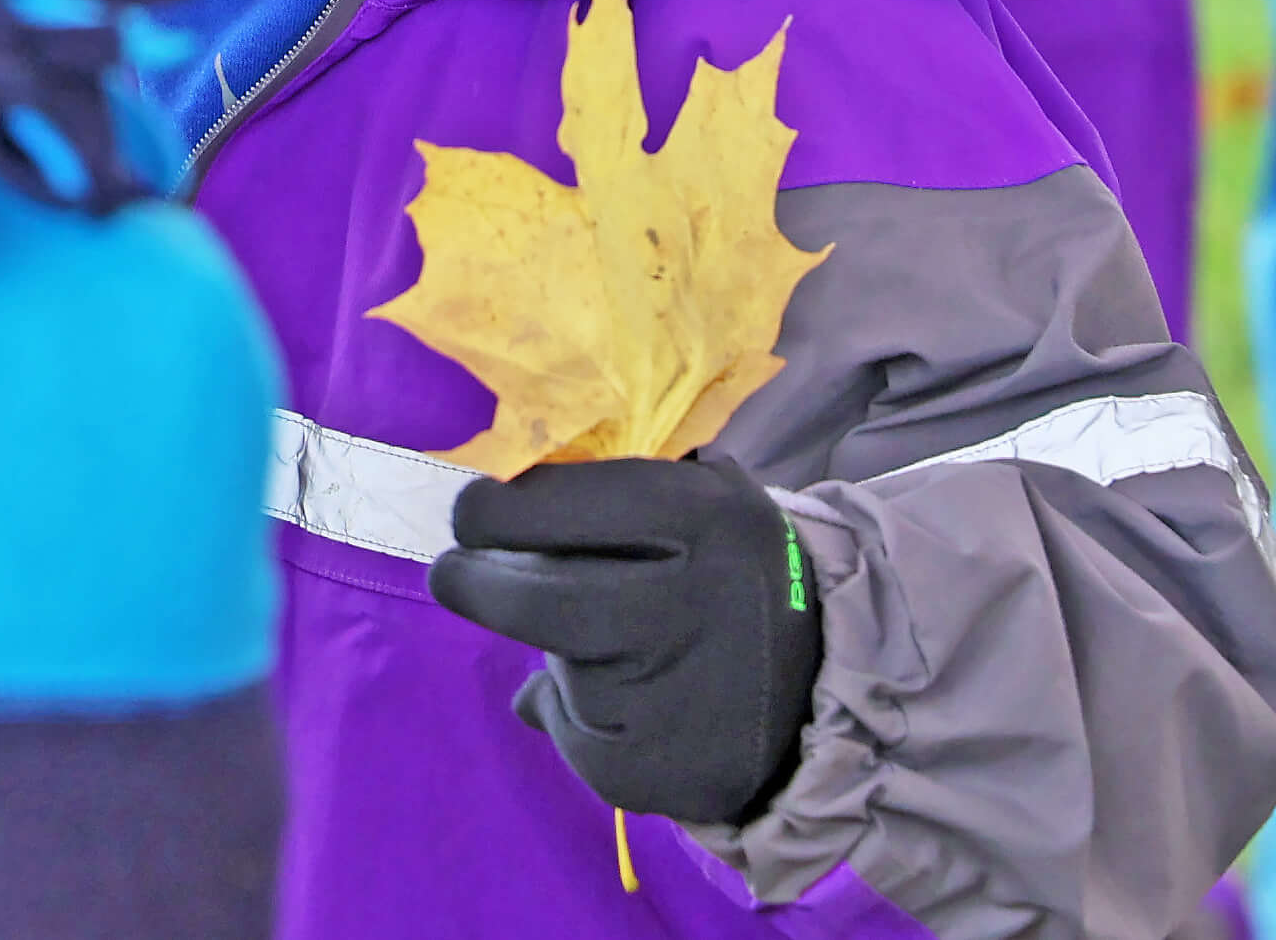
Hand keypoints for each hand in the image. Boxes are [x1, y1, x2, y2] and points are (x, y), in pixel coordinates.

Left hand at [427, 455, 822, 823]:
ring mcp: (667, 699)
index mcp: (704, 520)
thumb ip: (600, 502)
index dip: (493, 512)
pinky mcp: (645, 772)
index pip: (555, 506)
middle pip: (536, 599)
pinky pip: (574, 731)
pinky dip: (580, 716)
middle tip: (453, 572)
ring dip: (559, 654)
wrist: (822, 692)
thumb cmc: (731, 578)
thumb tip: (485, 520)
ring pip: (560, 667)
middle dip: (475, 584)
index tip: (472, 513)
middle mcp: (687, 608)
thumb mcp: (698, 507)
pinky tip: (633, 705)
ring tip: (610, 647)